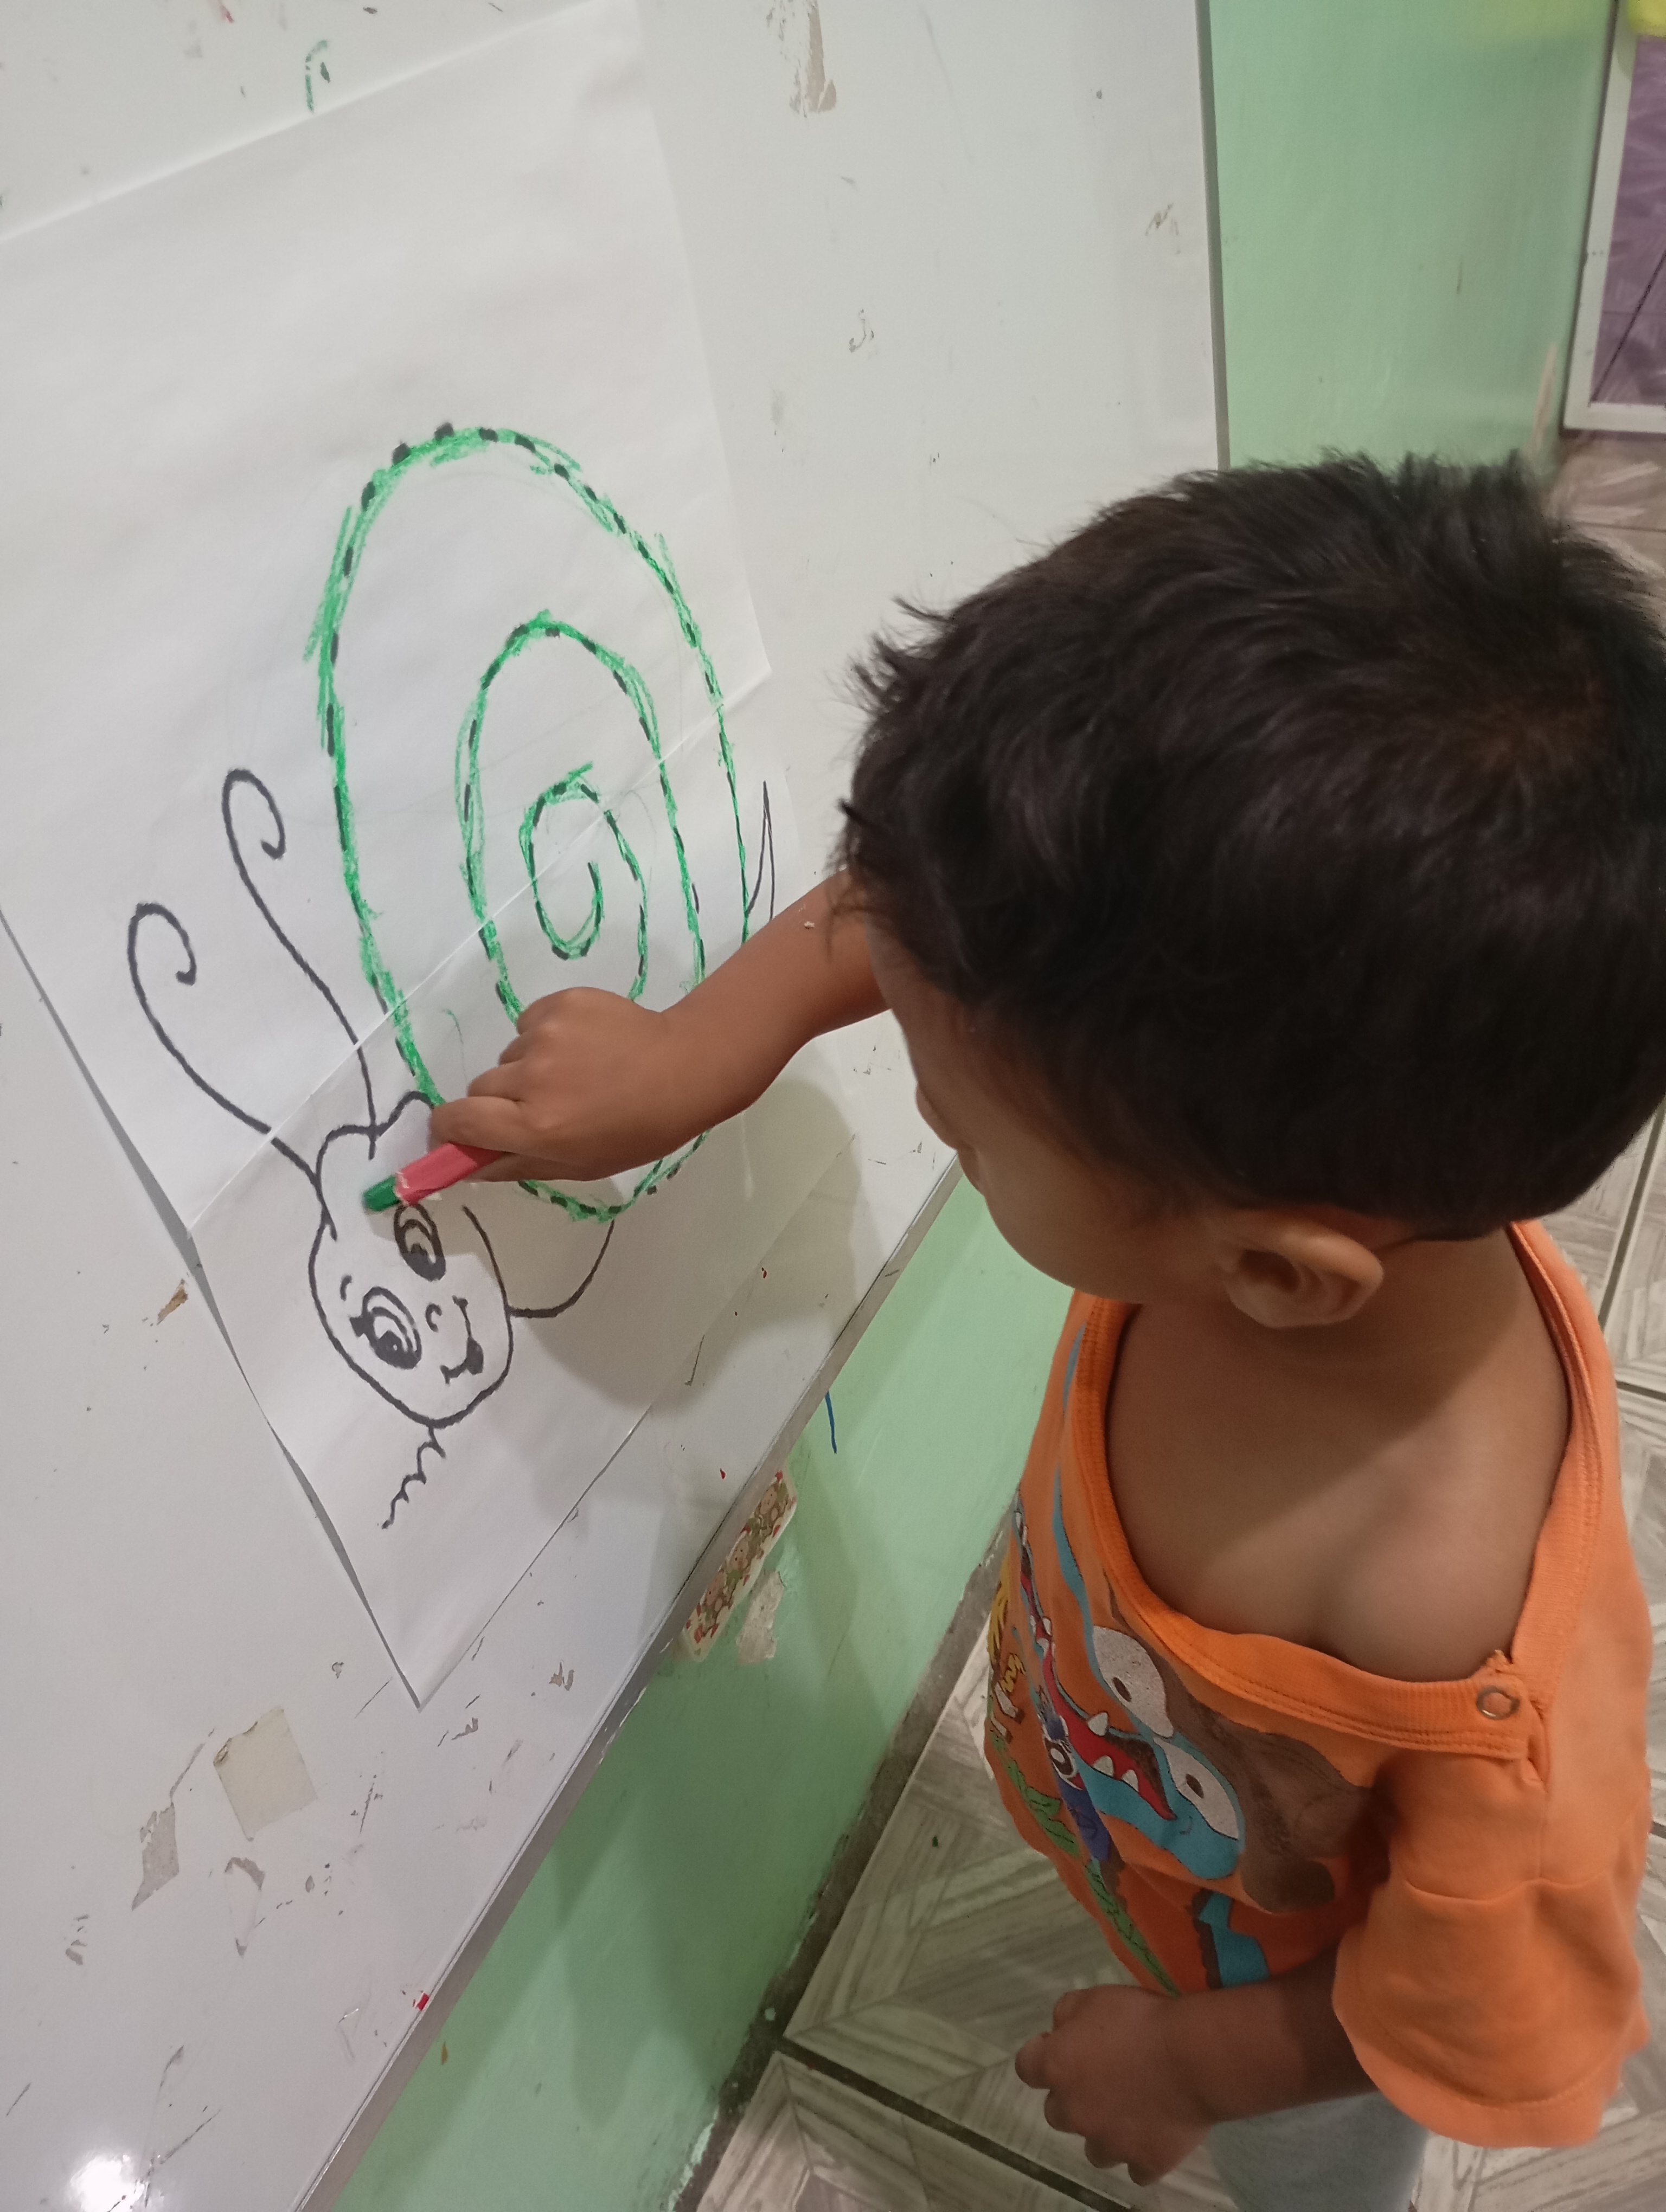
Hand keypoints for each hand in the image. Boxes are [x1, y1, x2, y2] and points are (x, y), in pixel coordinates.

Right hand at [428, 988, 717, 1183]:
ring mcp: (545, 1035)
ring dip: (528, 1068)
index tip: (459, 1133)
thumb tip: (466, 1164)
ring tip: (576, 1073)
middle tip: (543, 1107)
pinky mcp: (559, 1003)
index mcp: (535, 1127)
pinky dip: (546, 1036)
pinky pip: (529, 1024)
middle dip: (499, 1101)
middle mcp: (532, 1079)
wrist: (686, 1066)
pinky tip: (584, 1046)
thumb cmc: (637, 1129)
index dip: (449, 1129)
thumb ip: (516, 1164)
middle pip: (479, 1088)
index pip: (456, 1121)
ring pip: (508, 1057)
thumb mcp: (579, 1165)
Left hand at [1015, 1986, 1211, 2182]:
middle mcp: (1075, 2111)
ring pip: (1094, 2149)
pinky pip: (1136, 2169)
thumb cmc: (1140, 2020)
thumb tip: (1058, 2030)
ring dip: (1104, 2131)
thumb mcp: (1095, 1997)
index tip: (1059, 2045)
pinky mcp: (1145, 2163)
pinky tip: (1155, 2134)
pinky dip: (1141, 2154)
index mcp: (1058, 2067)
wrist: (1192, 2058)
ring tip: (1131, 2111)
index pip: (1026, 2067)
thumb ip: (1067, 2013)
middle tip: (1102, 2079)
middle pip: (1057, 2113)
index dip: (1040, 2055)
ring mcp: (1110, 2144)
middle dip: (1073, 2098)